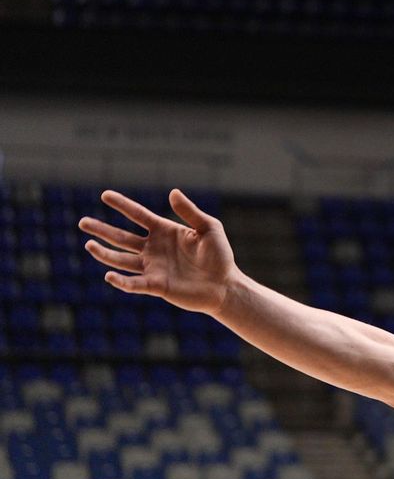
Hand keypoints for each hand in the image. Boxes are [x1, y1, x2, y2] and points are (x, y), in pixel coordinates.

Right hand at [81, 189, 237, 315]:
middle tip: (82, 222)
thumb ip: (190, 212)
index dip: (122, 205)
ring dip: (105, 254)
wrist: (224, 285)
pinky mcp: (155, 286)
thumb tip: (172, 192)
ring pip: (121, 260)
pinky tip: (109, 276)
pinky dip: (121, 281)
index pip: (139, 215)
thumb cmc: (219, 255)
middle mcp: (154, 248)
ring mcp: (152, 267)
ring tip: (89, 245)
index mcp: (165, 231)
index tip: (105, 195)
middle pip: (122, 237)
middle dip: (102, 230)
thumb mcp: (208, 228)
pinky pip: (133, 283)